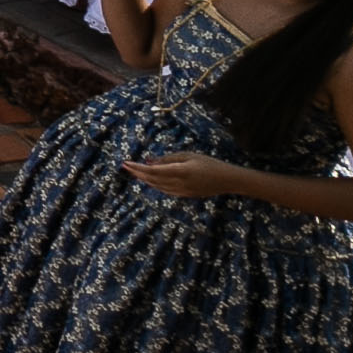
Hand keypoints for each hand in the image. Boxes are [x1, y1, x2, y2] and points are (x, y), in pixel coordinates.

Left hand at [122, 152, 244, 202]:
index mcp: (180, 172)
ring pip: (157, 187)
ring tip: (134, 172)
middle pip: (152, 180)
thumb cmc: (209, 164)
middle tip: (125, 166)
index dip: (138, 168)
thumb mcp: (188, 156)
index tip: (126, 163)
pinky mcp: (185, 195)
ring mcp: (182, 191)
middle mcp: (179, 184)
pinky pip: (165, 191)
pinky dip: (154, 185)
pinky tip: (149, 180)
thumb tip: (149, 161)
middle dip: (137, 173)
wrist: (227, 180)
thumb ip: (168, 159)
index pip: (153, 171)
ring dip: (144, 179)